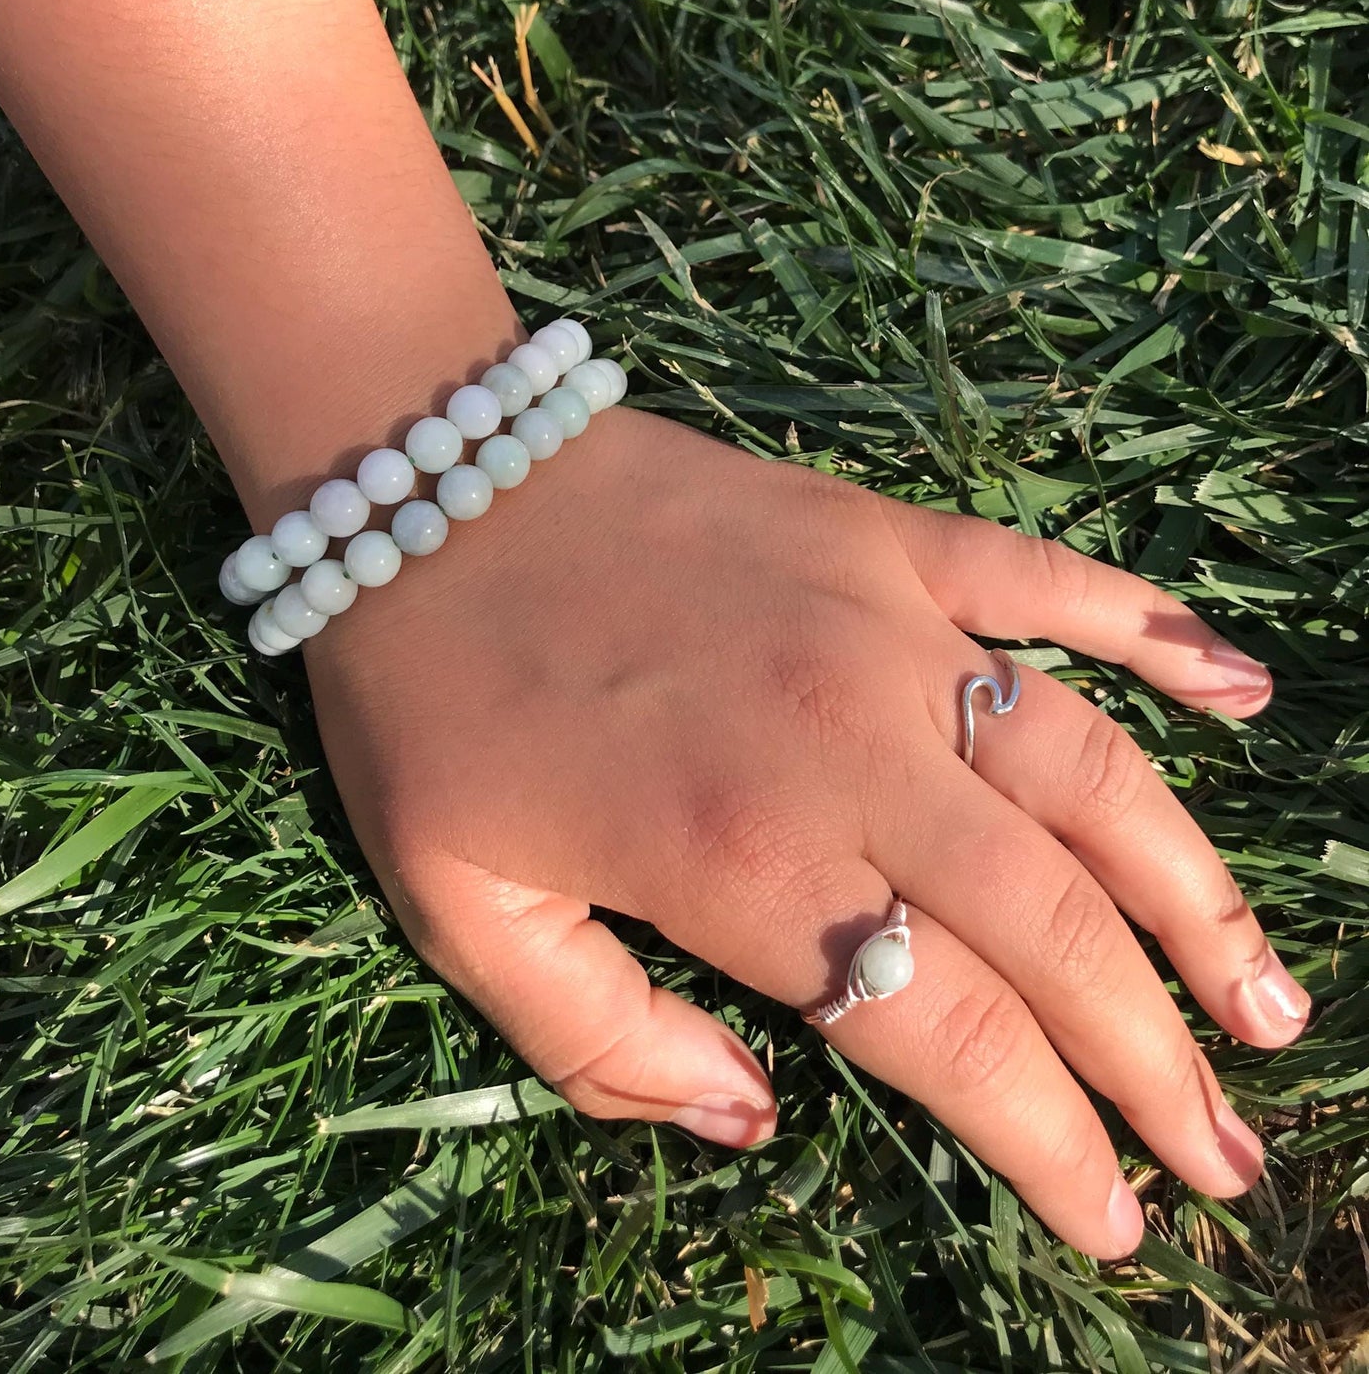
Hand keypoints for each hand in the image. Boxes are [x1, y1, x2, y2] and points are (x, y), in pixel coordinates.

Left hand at [304, 406, 1307, 1258]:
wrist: (426, 477)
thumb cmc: (428, 702)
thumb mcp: (460, 910)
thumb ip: (602, 1046)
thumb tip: (755, 1119)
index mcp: (742, 861)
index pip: (950, 1033)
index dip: (1052, 1144)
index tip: (1121, 1221)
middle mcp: (848, 750)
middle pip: (1055, 927)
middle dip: (1157, 1058)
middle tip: (1231, 1155)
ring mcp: (885, 627)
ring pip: (1092, 775)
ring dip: (1198, 895)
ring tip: (1272, 998)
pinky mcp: (887, 534)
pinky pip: (1051, 582)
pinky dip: (1156, 634)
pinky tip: (1245, 692)